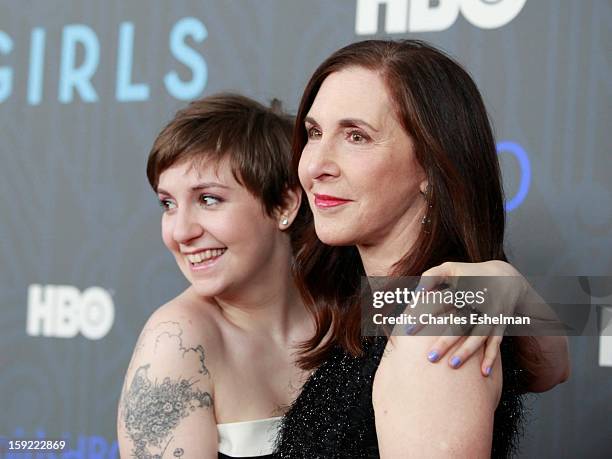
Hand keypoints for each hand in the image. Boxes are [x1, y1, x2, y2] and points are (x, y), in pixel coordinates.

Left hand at [416, 260, 525, 376]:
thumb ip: (431, 278)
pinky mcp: (500, 324)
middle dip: (446, 340)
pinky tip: (483, 373)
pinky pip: (496, 342)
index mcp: (464, 288)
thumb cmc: (469, 274)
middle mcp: (479, 303)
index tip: (408, 329)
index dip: (425, 314)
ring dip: (467, 351)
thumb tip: (415, 294)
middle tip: (429, 357)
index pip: (442, 302)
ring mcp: (491, 315)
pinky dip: (492, 357)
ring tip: (452, 365)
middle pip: (461, 323)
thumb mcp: (450, 269)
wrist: (506, 278)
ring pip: (479, 335)